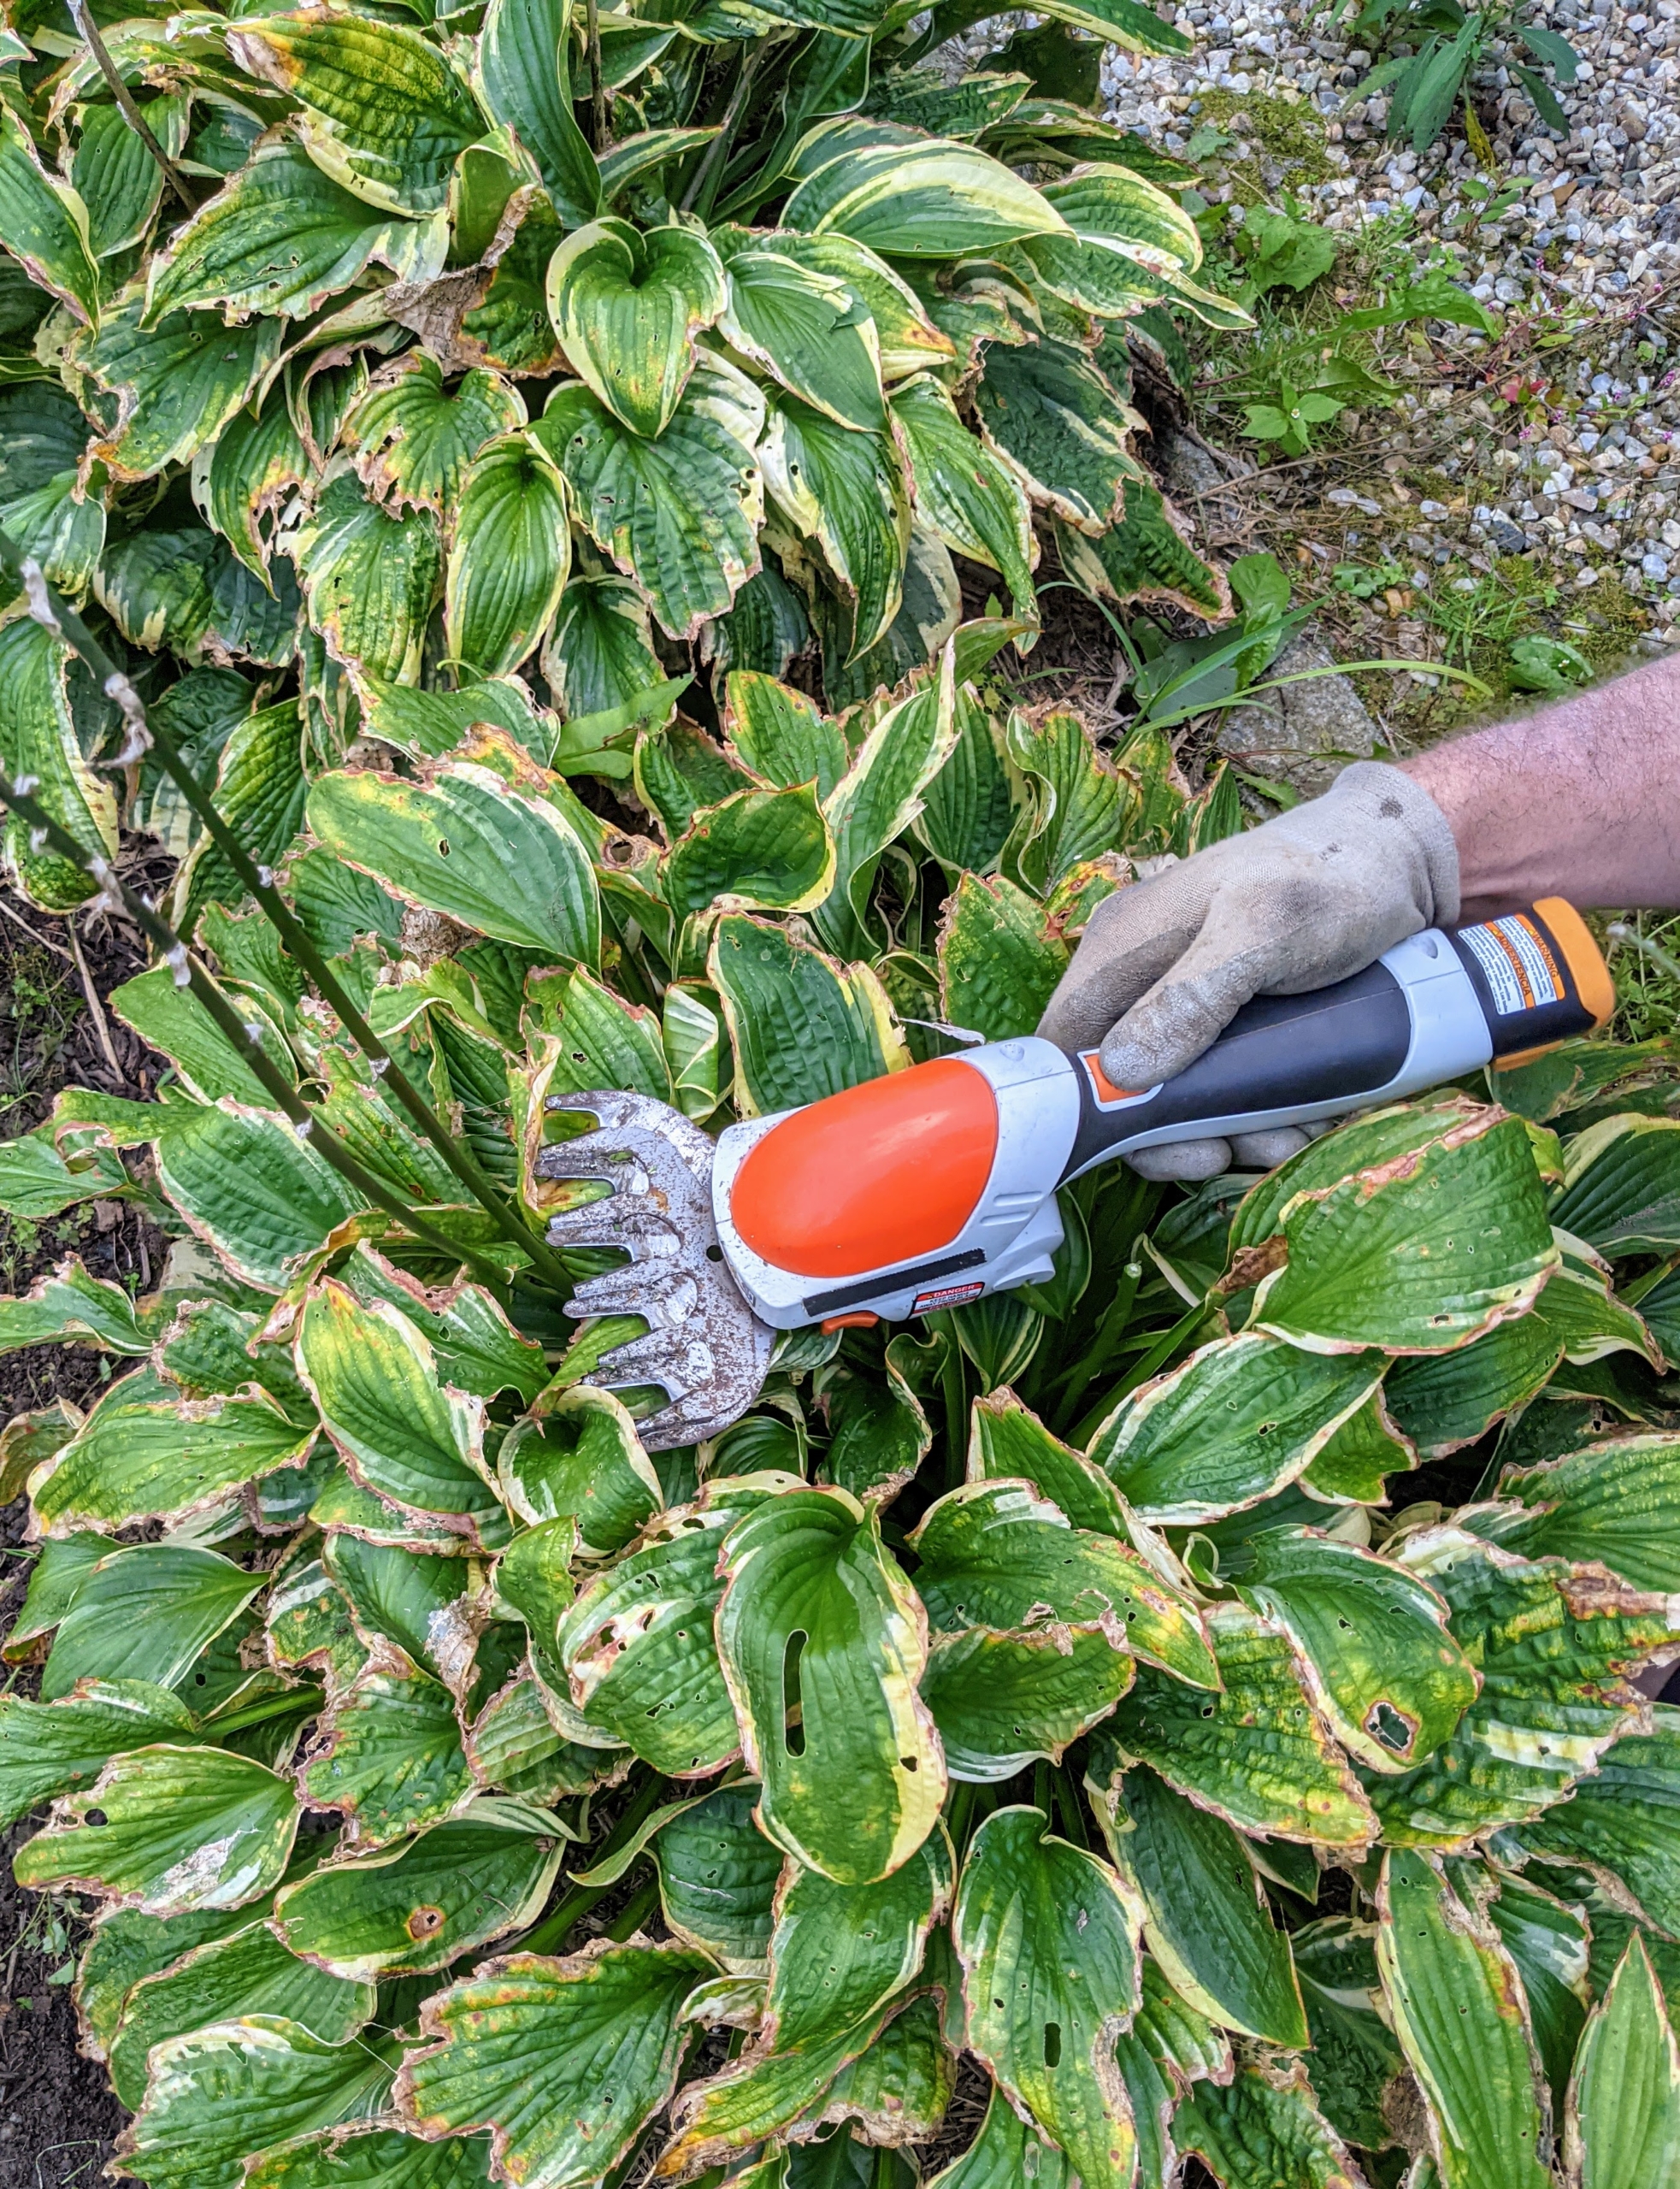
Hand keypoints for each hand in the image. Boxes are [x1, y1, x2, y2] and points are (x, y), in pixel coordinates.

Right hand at [1037, 762, 1459, 1180]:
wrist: (1402, 865)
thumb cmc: (1333, 878)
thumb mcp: (1266, 928)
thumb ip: (1195, 994)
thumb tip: (1123, 1071)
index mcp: (1121, 946)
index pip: (1062, 1043)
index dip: (1088, 1104)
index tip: (1157, 1140)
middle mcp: (1139, 980)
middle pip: (1121, 1089)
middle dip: (1180, 1131)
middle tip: (1241, 1146)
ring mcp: (1181, 1007)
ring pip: (1176, 1102)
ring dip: (1230, 1133)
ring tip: (1292, 1131)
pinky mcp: (1224, 1030)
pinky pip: (1220, 1093)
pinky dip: (1258, 1117)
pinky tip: (1307, 1115)